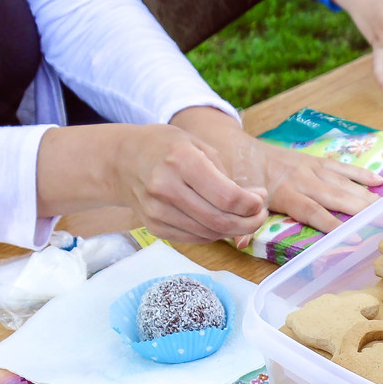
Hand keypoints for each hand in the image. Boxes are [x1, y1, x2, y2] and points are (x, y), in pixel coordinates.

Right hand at [35, 122, 265, 242]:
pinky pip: (195, 238)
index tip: (260, 200)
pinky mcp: (155, 228)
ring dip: (234, 230)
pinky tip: (220, 221)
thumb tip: (254, 202)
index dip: (251, 205)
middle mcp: (166, 189)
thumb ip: (226, 175)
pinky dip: (214, 233)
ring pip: (209, 234)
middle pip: (220, 221)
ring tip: (243, 218)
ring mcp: (158, 212)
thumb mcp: (197, 145)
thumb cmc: (165, 147)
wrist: (122, 162)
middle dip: (248, 223)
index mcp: (181, 161)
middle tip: (259, 215)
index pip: (226, 197)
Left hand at [171, 106, 379, 230]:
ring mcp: (311, 168)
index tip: (354, 238)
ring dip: (368, 197)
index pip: (313, 212)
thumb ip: (243, 222)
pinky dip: (361, 174)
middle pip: (337, 197)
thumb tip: (241, 244)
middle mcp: (302, 180)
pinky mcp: (315, 161)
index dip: (333, 225)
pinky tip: (380, 182)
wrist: (238, 150)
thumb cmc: (240, 181)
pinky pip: (342, 168)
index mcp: (285, 193)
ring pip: (344, 183)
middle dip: (363, 212)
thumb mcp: (238, 202)